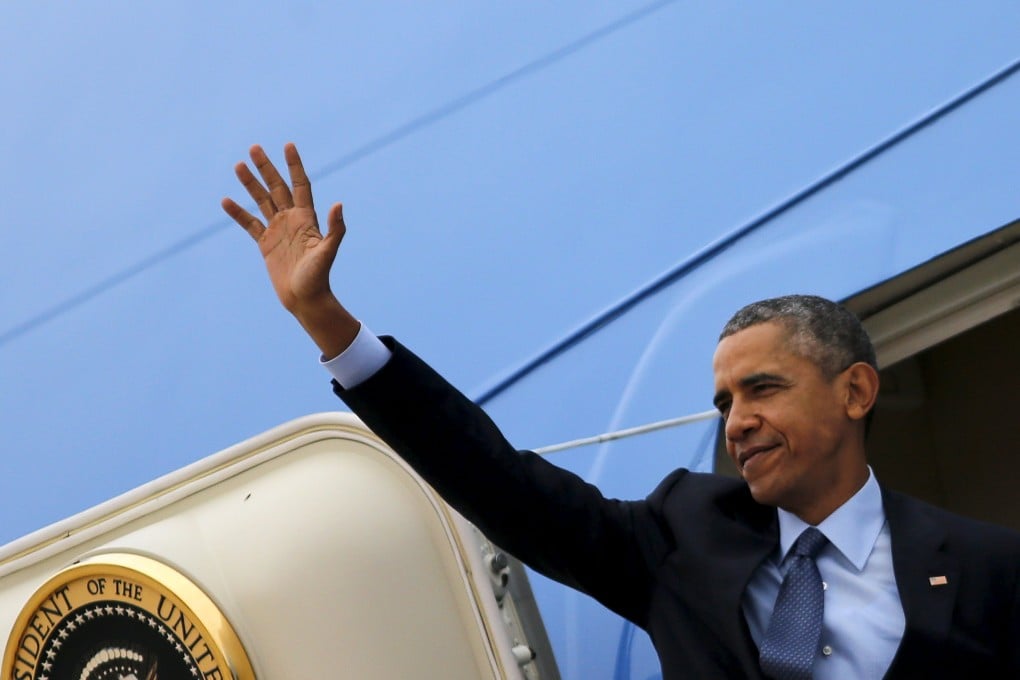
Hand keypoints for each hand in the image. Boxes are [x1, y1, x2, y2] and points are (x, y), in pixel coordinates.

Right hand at [223, 143, 357, 356]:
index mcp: (307, 218)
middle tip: (254, 147)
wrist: (305, 299)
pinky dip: (238, 213)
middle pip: (277, 187)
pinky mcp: (265, 244)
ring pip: (261, 201)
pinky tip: (226, 200)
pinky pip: (249, 223)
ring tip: (238, 165)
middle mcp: (291, 220)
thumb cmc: (318, 278)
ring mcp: (277, 230)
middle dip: (267, 168)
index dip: (294, 166)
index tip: (288, 145)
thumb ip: (335, 229)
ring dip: (250, 184)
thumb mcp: (328, 252)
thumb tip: (339, 204)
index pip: (300, 185)